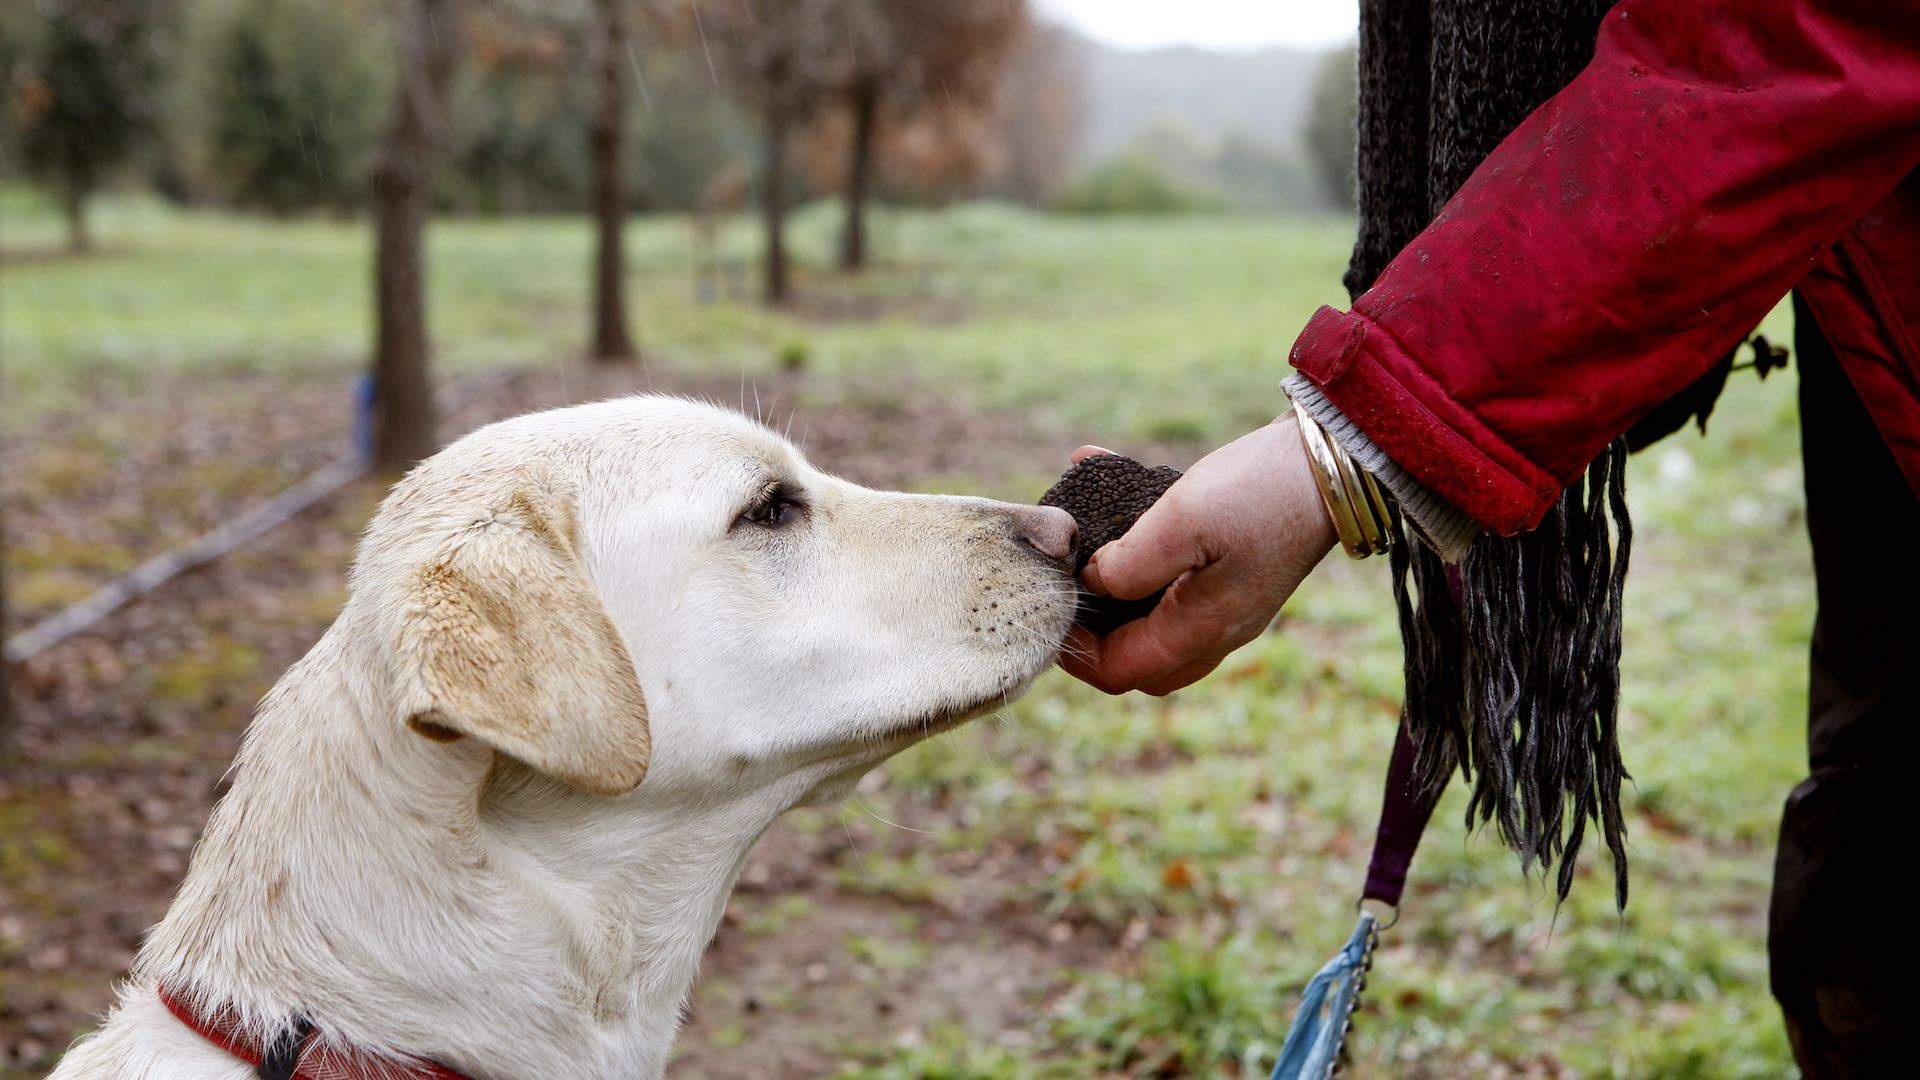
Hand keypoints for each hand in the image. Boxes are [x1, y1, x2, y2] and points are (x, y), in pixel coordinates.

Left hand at [1058, 418, 1336, 694]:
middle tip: (1062, 591)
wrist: (1338, 458)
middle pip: (1141, 664)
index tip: (1048, 609)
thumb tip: (1094, 584)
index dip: (1076, 652)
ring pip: (1159, 628)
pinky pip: (1180, 585)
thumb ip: (1130, 563)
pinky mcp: (1239, 571)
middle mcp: (1220, 628)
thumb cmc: (1262, 489)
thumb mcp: (1183, 520)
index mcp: (1204, 628)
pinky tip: (1116, 497)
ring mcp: (1233, 603)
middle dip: (1094, 638)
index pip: (1121, 672)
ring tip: (1082, 548)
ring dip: (1116, 597)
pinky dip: (1143, 561)